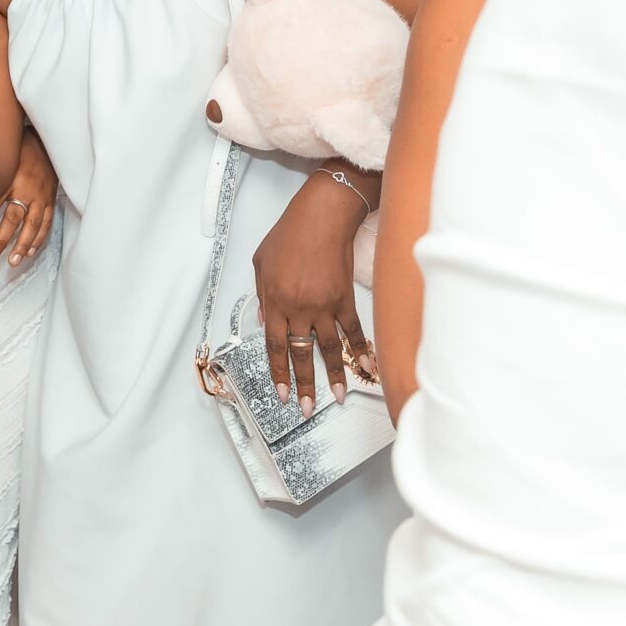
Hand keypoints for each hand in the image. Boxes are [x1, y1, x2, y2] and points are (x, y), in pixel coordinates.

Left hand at [0, 132, 56, 268]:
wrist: (46, 142)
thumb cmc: (20, 151)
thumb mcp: (1, 161)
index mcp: (10, 179)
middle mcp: (26, 190)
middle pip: (13, 220)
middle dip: (1, 241)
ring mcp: (41, 197)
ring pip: (32, 226)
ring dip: (23, 246)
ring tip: (13, 262)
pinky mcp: (50, 200)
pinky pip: (46, 223)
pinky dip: (39, 239)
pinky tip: (31, 252)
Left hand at [253, 173, 365, 410]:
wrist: (322, 217)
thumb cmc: (288, 235)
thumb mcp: (260, 263)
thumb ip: (262, 294)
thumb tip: (268, 320)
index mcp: (274, 301)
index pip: (273, 345)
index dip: (278, 371)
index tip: (281, 393)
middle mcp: (298, 309)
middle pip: (300, 354)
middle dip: (303, 384)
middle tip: (304, 408)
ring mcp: (323, 306)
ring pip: (327, 349)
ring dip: (334, 376)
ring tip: (337, 398)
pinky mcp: (345, 299)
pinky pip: (353, 331)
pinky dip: (359, 350)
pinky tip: (365, 368)